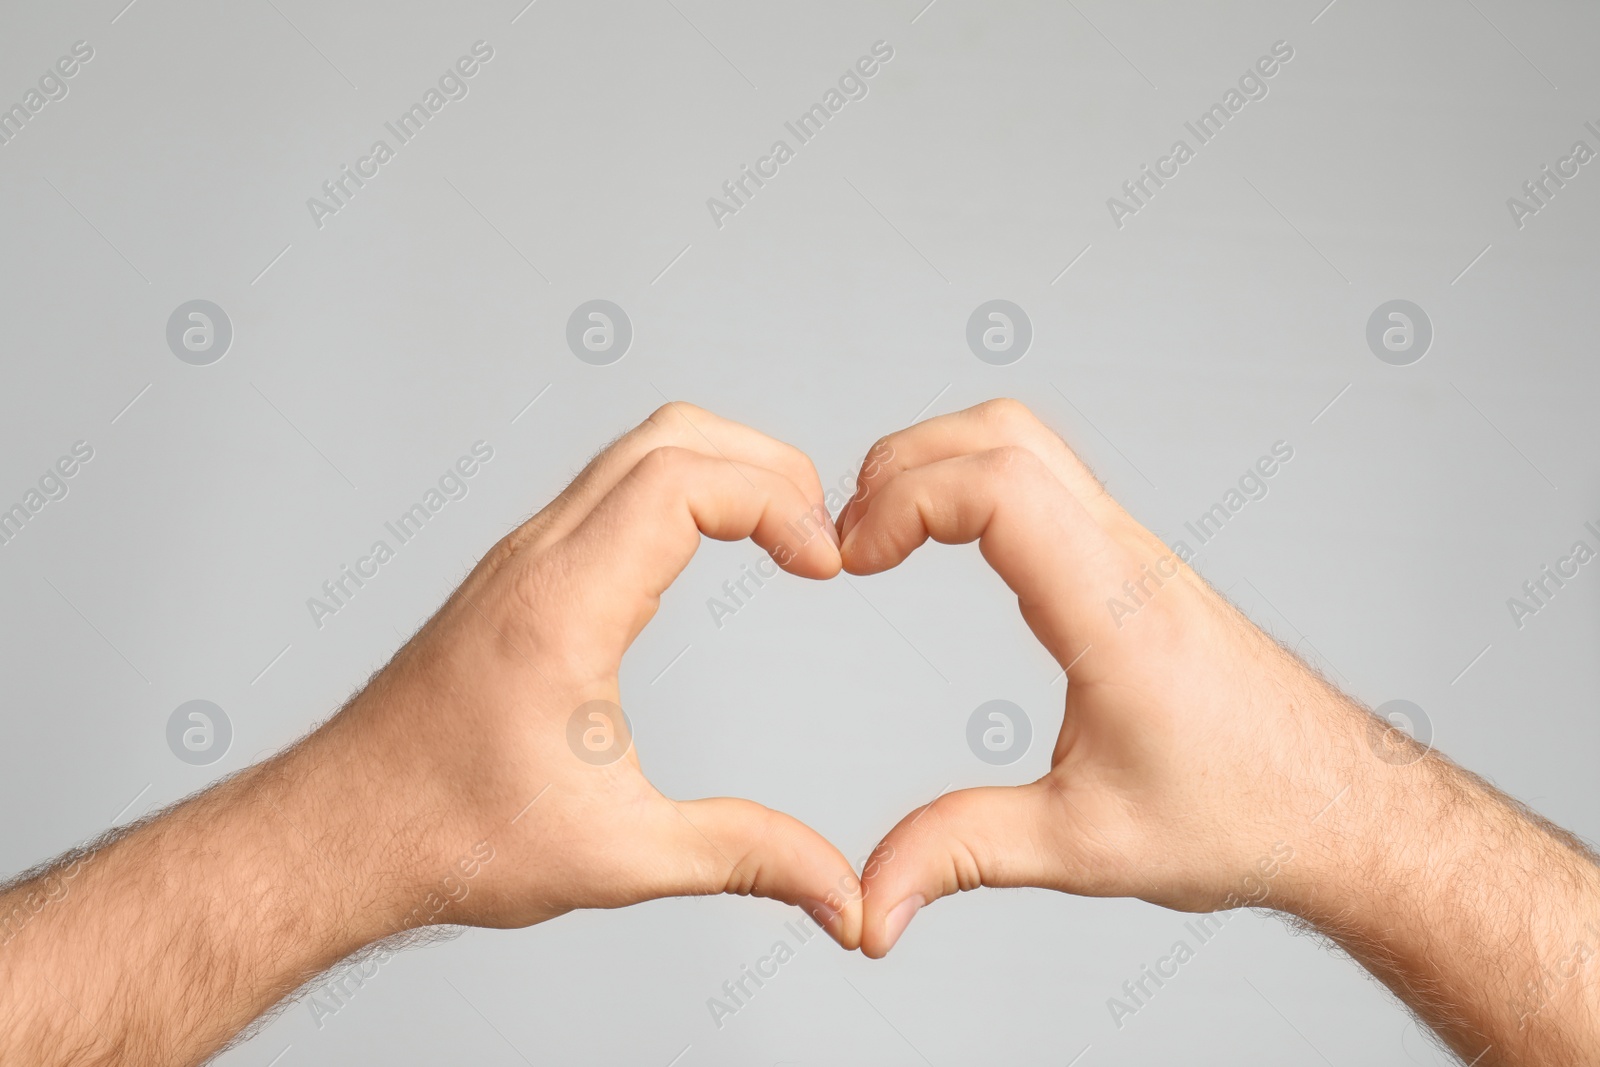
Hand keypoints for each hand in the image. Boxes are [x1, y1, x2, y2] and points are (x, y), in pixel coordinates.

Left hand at [331, 402, 863, 943]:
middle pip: (668, 437)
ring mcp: (522, 560)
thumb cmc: (449, 836)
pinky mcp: (517, 577)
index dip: (775, 501)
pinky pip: (608, 491)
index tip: (823, 563)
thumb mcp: (618, 857)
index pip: (684, 481)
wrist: (339, 833)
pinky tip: (710, 550)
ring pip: (634, 452)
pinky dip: (678, 493)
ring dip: (721, 471)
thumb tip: (840, 893)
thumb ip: (743, 858)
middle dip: (764, 465)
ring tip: (783, 533)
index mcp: (564, 607)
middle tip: (820, 532)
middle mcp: (538, 560)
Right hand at [836, 398, 1599, 1065]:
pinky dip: (977, 483)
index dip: (904, 500)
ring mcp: (1134, 552)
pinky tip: (948, 544)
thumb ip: (962, 855)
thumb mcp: (1084, 846)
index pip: (999, 486)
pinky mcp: (1135, 563)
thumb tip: (869, 902)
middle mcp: (1126, 560)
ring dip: (940, 463)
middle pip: (1003, 433)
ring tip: (884, 537)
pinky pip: (1047, 479)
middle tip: (851, 541)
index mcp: (1113, 613)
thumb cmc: (1242, 817)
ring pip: (1028, 442)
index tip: (854, 559)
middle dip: (903, 465)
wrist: (1343, 807)